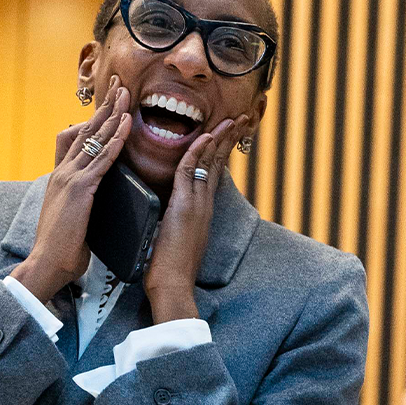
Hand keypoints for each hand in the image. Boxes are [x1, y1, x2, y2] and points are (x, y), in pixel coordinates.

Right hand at [10, 78, 130, 302]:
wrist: (47, 263)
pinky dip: (114, 141)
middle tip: (119, 84)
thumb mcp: (74, 215)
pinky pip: (101, 160)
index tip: (109, 102)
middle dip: (105, 106)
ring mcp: (70, 178)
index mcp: (61, 176)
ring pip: (94, 139)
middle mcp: (63, 171)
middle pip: (87, 130)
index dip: (95, 119)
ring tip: (126, 95)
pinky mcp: (80, 190)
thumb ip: (84, 200)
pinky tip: (125, 127)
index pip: (78, 138)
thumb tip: (99, 197)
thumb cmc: (62, 246)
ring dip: (112, 115)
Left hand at [143, 114, 251, 322]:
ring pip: (210, 163)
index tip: (225, 134)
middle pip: (219, 163)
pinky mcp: (185, 207)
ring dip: (219, 138)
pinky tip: (203, 137)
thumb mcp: (173, 238)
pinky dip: (197, 152)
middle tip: (239, 118)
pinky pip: (191, 172)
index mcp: (201, 210)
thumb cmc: (168, 268)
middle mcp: (204, 204)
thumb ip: (174, 222)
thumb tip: (166, 215)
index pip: (213, 173)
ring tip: (231, 120)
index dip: (219, 151)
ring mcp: (197, 204)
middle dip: (228, 139)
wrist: (172, 285)